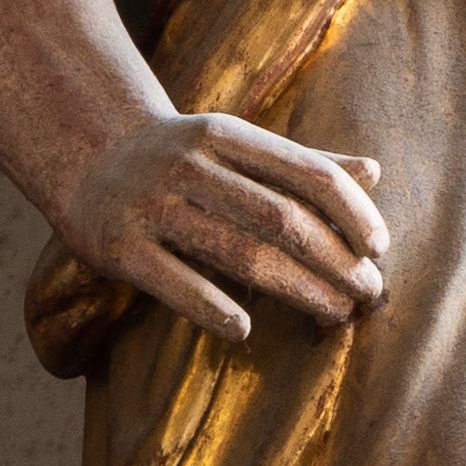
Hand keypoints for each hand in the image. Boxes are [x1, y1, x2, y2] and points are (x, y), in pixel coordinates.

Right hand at [58, 105, 387, 347]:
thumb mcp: (232, 146)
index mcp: (225, 134)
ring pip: (239, 254)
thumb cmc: (180, 159)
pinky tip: (246, 331)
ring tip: (334, 313)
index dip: (352, 211)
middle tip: (367, 292)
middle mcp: (189, 164)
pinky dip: (214, 308)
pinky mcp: (119, 247)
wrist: (85, 157)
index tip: (380, 247)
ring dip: (298, 290)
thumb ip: (298, 164)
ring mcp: (152, 205)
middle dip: (335, 260)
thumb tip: (374, 172)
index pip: (306, 172)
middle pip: (282, 219)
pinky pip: (177, 283)